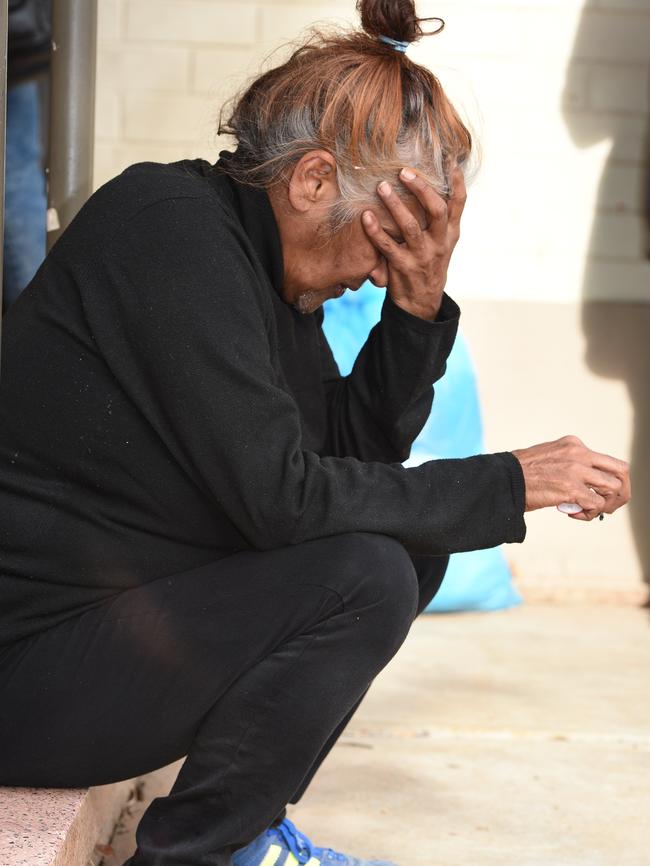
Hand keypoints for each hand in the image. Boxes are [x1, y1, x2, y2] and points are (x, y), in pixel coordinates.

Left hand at [361, 166, 465, 320]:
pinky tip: (366, 216)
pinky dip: (375, 230)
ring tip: (381, 186)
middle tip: (404, 171)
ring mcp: (421, 256)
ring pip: (410, 226)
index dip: (456, 181)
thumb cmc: (428, 263)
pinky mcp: (403, 267)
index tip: (450, 159)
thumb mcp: (442, 242)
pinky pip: (387, 246)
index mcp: (450, 233)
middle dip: (422, 188)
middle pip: (437, 210)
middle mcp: (439, 242)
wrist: (422, 303)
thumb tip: (433, 183)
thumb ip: (440, 219)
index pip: (459, 203)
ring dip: (395, 205)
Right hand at [511, 435, 630, 520]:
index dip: (607, 479)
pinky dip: (588, 514)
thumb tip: (585, 483)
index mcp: (573, 444)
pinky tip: (571, 514)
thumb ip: (569, 463)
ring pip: (613, 488)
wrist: (503, 479)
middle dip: (619, 491)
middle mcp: (579, 453)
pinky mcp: (571, 488)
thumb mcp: (550, 457)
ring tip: (586, 511)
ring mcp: (576, 470)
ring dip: (605, 504)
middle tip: (605, 505)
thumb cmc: (521, 474)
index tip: (596, 492)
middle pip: (621, 471)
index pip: (607, 461)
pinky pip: (596, 504)